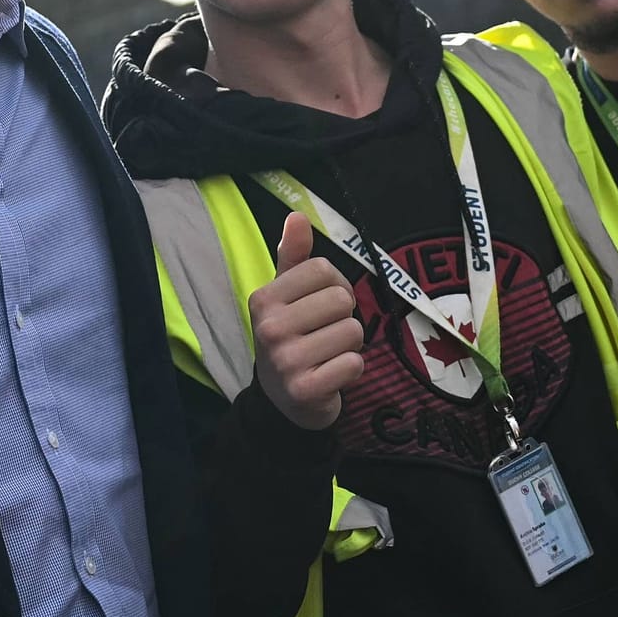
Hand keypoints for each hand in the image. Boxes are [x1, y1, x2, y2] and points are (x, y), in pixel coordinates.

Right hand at [249, 213, 365, 430]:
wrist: (282, 400)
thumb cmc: (289, 337)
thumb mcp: (286, 295)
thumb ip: (293, 256)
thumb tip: (297, 216)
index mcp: (263, 299)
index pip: (323, 270)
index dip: (334, 285)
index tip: (321, 304)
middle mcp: (269, 327)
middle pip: (342, 300)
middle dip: (344, 316)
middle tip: (325, 332)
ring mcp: (286, 360)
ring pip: (353, 332)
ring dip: (350, 344)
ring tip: (328, 353)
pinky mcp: (306, 389)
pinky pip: (354, 364)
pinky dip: (351, 369)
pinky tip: (332, 374)